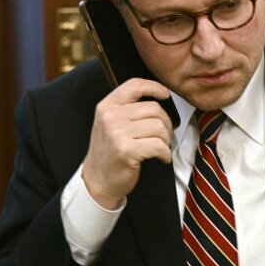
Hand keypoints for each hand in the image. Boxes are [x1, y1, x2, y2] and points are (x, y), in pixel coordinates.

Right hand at [82, 78, 173, 208]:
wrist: (98, 180)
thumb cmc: (109, 151)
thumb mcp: (110, 123)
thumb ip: (127, 108)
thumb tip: (158, 98)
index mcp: (106, 106)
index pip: (134, 85)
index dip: (154, 87)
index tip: (165, 94)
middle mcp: (110, 116)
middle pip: (154, 108)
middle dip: (166, 124)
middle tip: (163, 137)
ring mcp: (117, 133)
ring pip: (159, 126)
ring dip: (166, 140)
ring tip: (160, 148)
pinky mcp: (127, 150)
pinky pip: (159, 145)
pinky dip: (165, 153)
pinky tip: (161, 158)